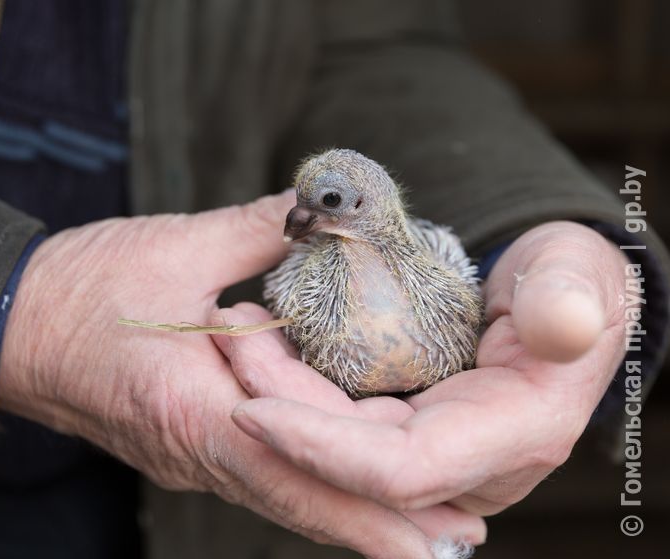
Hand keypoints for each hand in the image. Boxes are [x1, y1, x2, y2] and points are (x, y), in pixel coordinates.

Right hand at [0, 191, 484, 557]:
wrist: (10, 325)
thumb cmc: (83, 288)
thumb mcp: (174, 247)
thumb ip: (258, 229)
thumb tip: (321, 208)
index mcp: (193, 406)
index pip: (293, 471)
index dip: (365, 510)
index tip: (432, 540)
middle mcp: (195, 450)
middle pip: (299, 501)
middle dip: (380, 527)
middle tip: (460, 535)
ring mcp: (189, 456)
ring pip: (283, 495)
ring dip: (351, 512)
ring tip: (425, 528)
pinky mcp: (185, 446)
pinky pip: (260, 475)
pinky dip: (312, 486)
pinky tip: (349, 482)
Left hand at [216, 221, 628, 516]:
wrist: (560, 291)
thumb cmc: (568, 280)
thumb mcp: (576, 276)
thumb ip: (568, 297)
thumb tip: (558, 322)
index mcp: (514, 433)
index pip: (403, 470)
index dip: (324, 450)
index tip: (249, 408)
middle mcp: (469, 460)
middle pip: (352, 463)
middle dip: (283, 410)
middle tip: (233, 335)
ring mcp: (435, 448)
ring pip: (338, 443)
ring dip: (280, 395)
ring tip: (239, 328)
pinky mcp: (410, 426)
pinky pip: (341, 419)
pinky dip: (298, 388)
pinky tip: (264, 343)